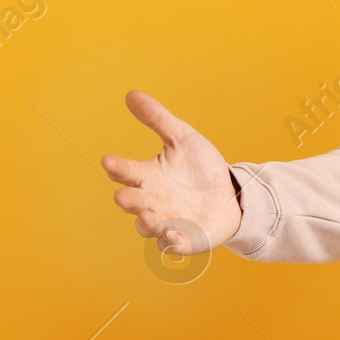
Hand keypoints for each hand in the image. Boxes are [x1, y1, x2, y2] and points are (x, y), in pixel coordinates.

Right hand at [102, 90, 241, 254]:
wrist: (231, 194)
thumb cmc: (200, 168)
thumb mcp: (183, 139)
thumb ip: (158, 119)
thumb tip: (131, 94)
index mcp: (148, 176)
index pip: (126, 171)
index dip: (117, 167)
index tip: (108, 160)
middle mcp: (152, 201)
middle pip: (133, 202)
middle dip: (127, 200)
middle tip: (123, 196)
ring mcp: (166, 221)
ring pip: (147, 226)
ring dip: (147, 223)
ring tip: (150, 217)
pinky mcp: (184, 239)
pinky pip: (172, 245)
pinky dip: (170, 243)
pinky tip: (173, 237)